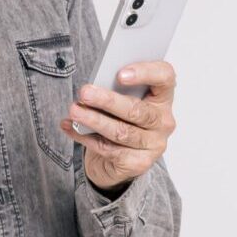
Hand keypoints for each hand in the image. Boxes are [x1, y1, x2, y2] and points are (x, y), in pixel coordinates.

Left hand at [66, 60, 176, 194]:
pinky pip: (109, 150)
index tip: (120, 74)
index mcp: (162, 97)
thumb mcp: (122, 100)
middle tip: (85, 93)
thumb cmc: (120, 120)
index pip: (165, 77)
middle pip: (137, 110)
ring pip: (121, 132)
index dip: (145, 73)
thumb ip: (115, 90)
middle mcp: (163, 121)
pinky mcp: (139, 163)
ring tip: (74, 111)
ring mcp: (153, 145)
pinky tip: (72, 128)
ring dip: (94, 120)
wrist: (119, 159)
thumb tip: (92, 89)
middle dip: (108, 101)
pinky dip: (86, 138)